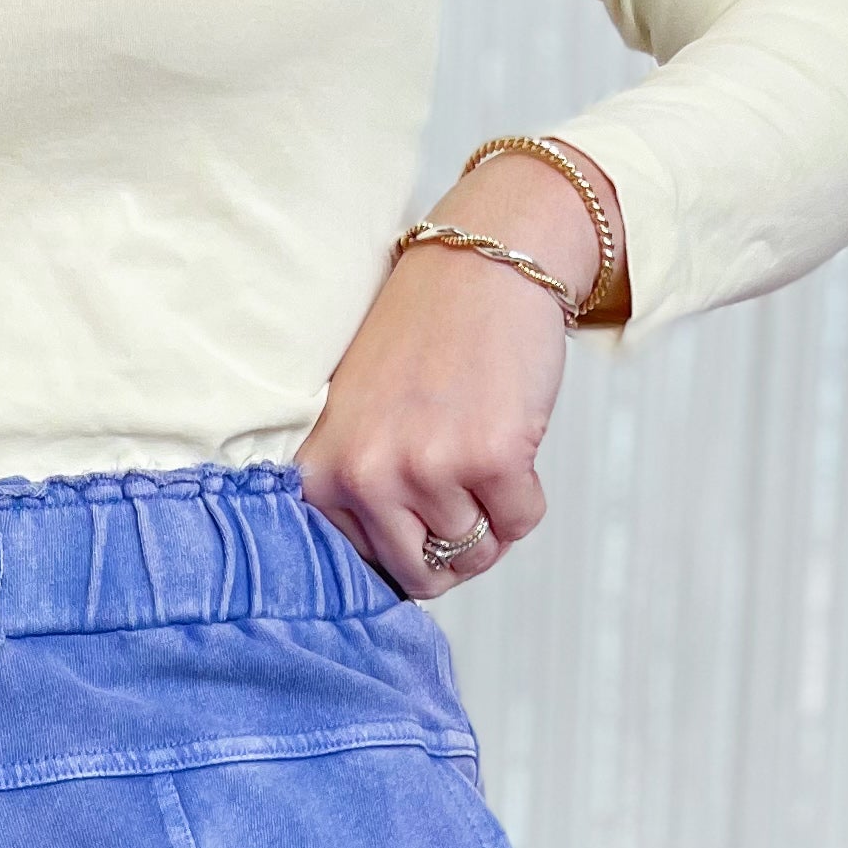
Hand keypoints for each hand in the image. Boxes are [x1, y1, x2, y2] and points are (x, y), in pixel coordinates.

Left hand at [297, 148, 620, 601]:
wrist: (482, 262)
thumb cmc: (421, 344)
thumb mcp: (354, 422)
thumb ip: (355, 501)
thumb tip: (398, 585)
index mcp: (321, 475)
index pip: (369, 571)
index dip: (408, 546)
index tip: (420, 501)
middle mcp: (365, 476)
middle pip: (423, 575)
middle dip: (453, 546)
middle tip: (463, 486)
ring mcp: (428, 467)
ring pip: (475, 553)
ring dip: (492, 517)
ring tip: (483, 452)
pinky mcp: (491, 457)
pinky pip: (520, 524)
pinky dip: (526, 497)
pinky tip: (512, 441)